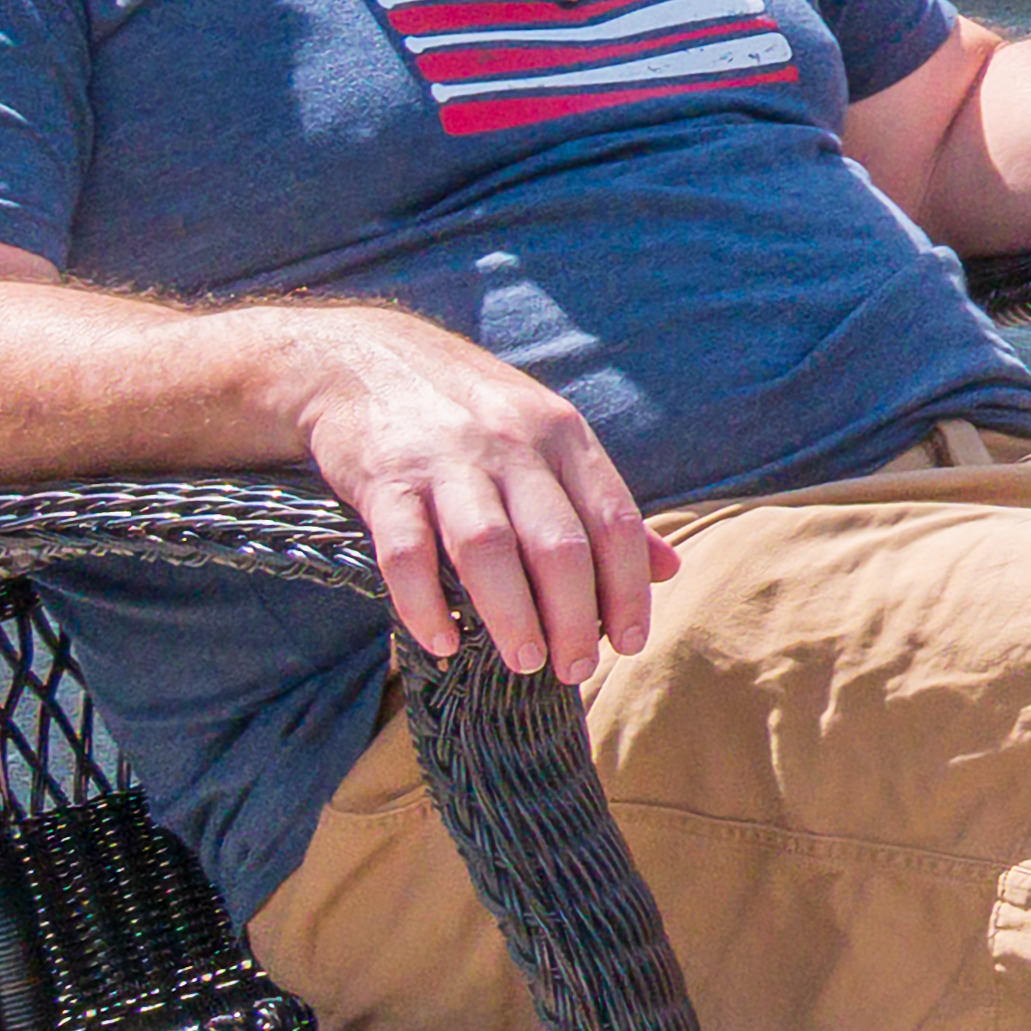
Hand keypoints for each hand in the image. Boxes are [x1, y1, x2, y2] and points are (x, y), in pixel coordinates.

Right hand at [272, 311, 657, 681]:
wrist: (363, 361)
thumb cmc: (472, 415)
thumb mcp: (548, 438)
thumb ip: (602, 503)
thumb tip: (667, 569)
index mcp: (564, 436)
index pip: (614, 522)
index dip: (629, 589)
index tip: (630, 643)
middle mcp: (512, 445)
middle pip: (559, 544)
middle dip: (575, 618)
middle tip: (574, 670)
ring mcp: (446, 462)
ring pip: (489, 550)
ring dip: (512, 616)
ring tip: (526, 663)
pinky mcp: (384, 481)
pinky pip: (407, 554)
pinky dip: (424, 605)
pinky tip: (442, 642)